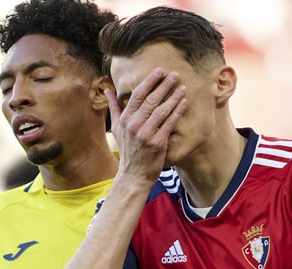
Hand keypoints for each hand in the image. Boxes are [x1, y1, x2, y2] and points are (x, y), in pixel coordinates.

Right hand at [106, 67, 186, 182]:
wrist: (134, 174)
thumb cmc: (128, 150)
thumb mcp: (117, 128)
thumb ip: (114, 107)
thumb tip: (107, 89)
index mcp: (125, 118)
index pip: (138, 95)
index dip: (149, 81)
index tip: (159, 71)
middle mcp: (134, 124)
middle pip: (151, 99)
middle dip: (164, 85)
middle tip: (174, 74)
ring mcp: (146, 133)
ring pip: (161, 110)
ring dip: (173, 97)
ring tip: (182, 87)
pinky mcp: (157, 142)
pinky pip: (169, 123)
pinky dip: (177, 111)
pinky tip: (184, 102)